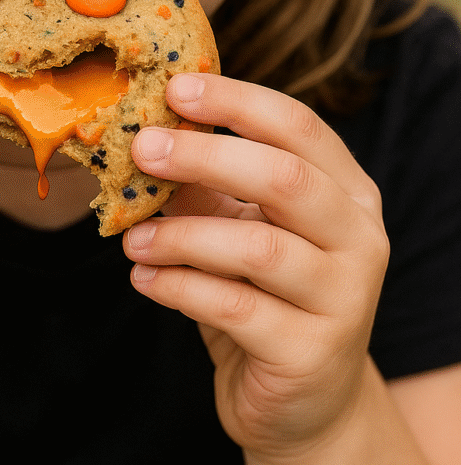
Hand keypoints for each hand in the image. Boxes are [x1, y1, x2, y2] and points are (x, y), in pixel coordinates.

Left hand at [124, 72, 389, 459]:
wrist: (305, 401)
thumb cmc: (268, 294)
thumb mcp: (240, 226)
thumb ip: (206, 184)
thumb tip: (146, 133)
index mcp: (347, 191)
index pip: (298, 126)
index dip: (235, 102)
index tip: (175, 89)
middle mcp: (358, 238)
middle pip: (283, 177)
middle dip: (204, 156)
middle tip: (142, 149)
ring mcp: (343, 298)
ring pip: (257, 247)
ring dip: (181, 234)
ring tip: (131, 237)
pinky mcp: (311, 353)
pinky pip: (234, 307)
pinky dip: (179, 287)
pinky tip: (144, 278)